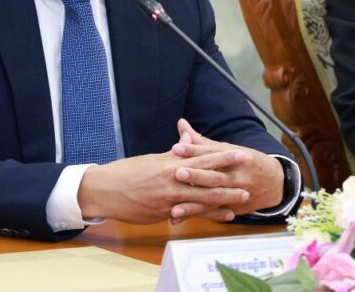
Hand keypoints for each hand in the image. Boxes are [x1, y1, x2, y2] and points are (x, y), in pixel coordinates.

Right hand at [76, 150, 249, 224]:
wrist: (105, 190)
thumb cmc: (127, 172)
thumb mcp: (152, 159)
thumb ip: (174, 153)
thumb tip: (188, 139)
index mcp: (171, 164)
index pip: (202, 158)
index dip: (223, 156)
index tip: (241, 154)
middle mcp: (172, 180)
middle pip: (207, 180)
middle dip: (230, 180)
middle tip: (249, 179)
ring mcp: (169, 199)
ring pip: (202, 199)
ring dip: (224, 200)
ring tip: (242, 199)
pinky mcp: (164, 213)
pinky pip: (190, 214)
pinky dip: (207, 214)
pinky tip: (221, 216)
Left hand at [169, 118, 284, 222]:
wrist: (275, 183)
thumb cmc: (244, 162)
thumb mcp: (227, 149)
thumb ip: (200, 141)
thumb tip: (180, 123)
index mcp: (235, 157)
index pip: (212, 153)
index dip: (194, 150)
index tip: (176, 148)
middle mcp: (237, 176)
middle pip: (215, 176)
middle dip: (197, 176)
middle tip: (177, 173)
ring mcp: (237, 194)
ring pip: (214, 198)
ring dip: (194, 204)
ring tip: (175, 208)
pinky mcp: (234, 208)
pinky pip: (213, 213)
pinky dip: (196, 216)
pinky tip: (178, 219)